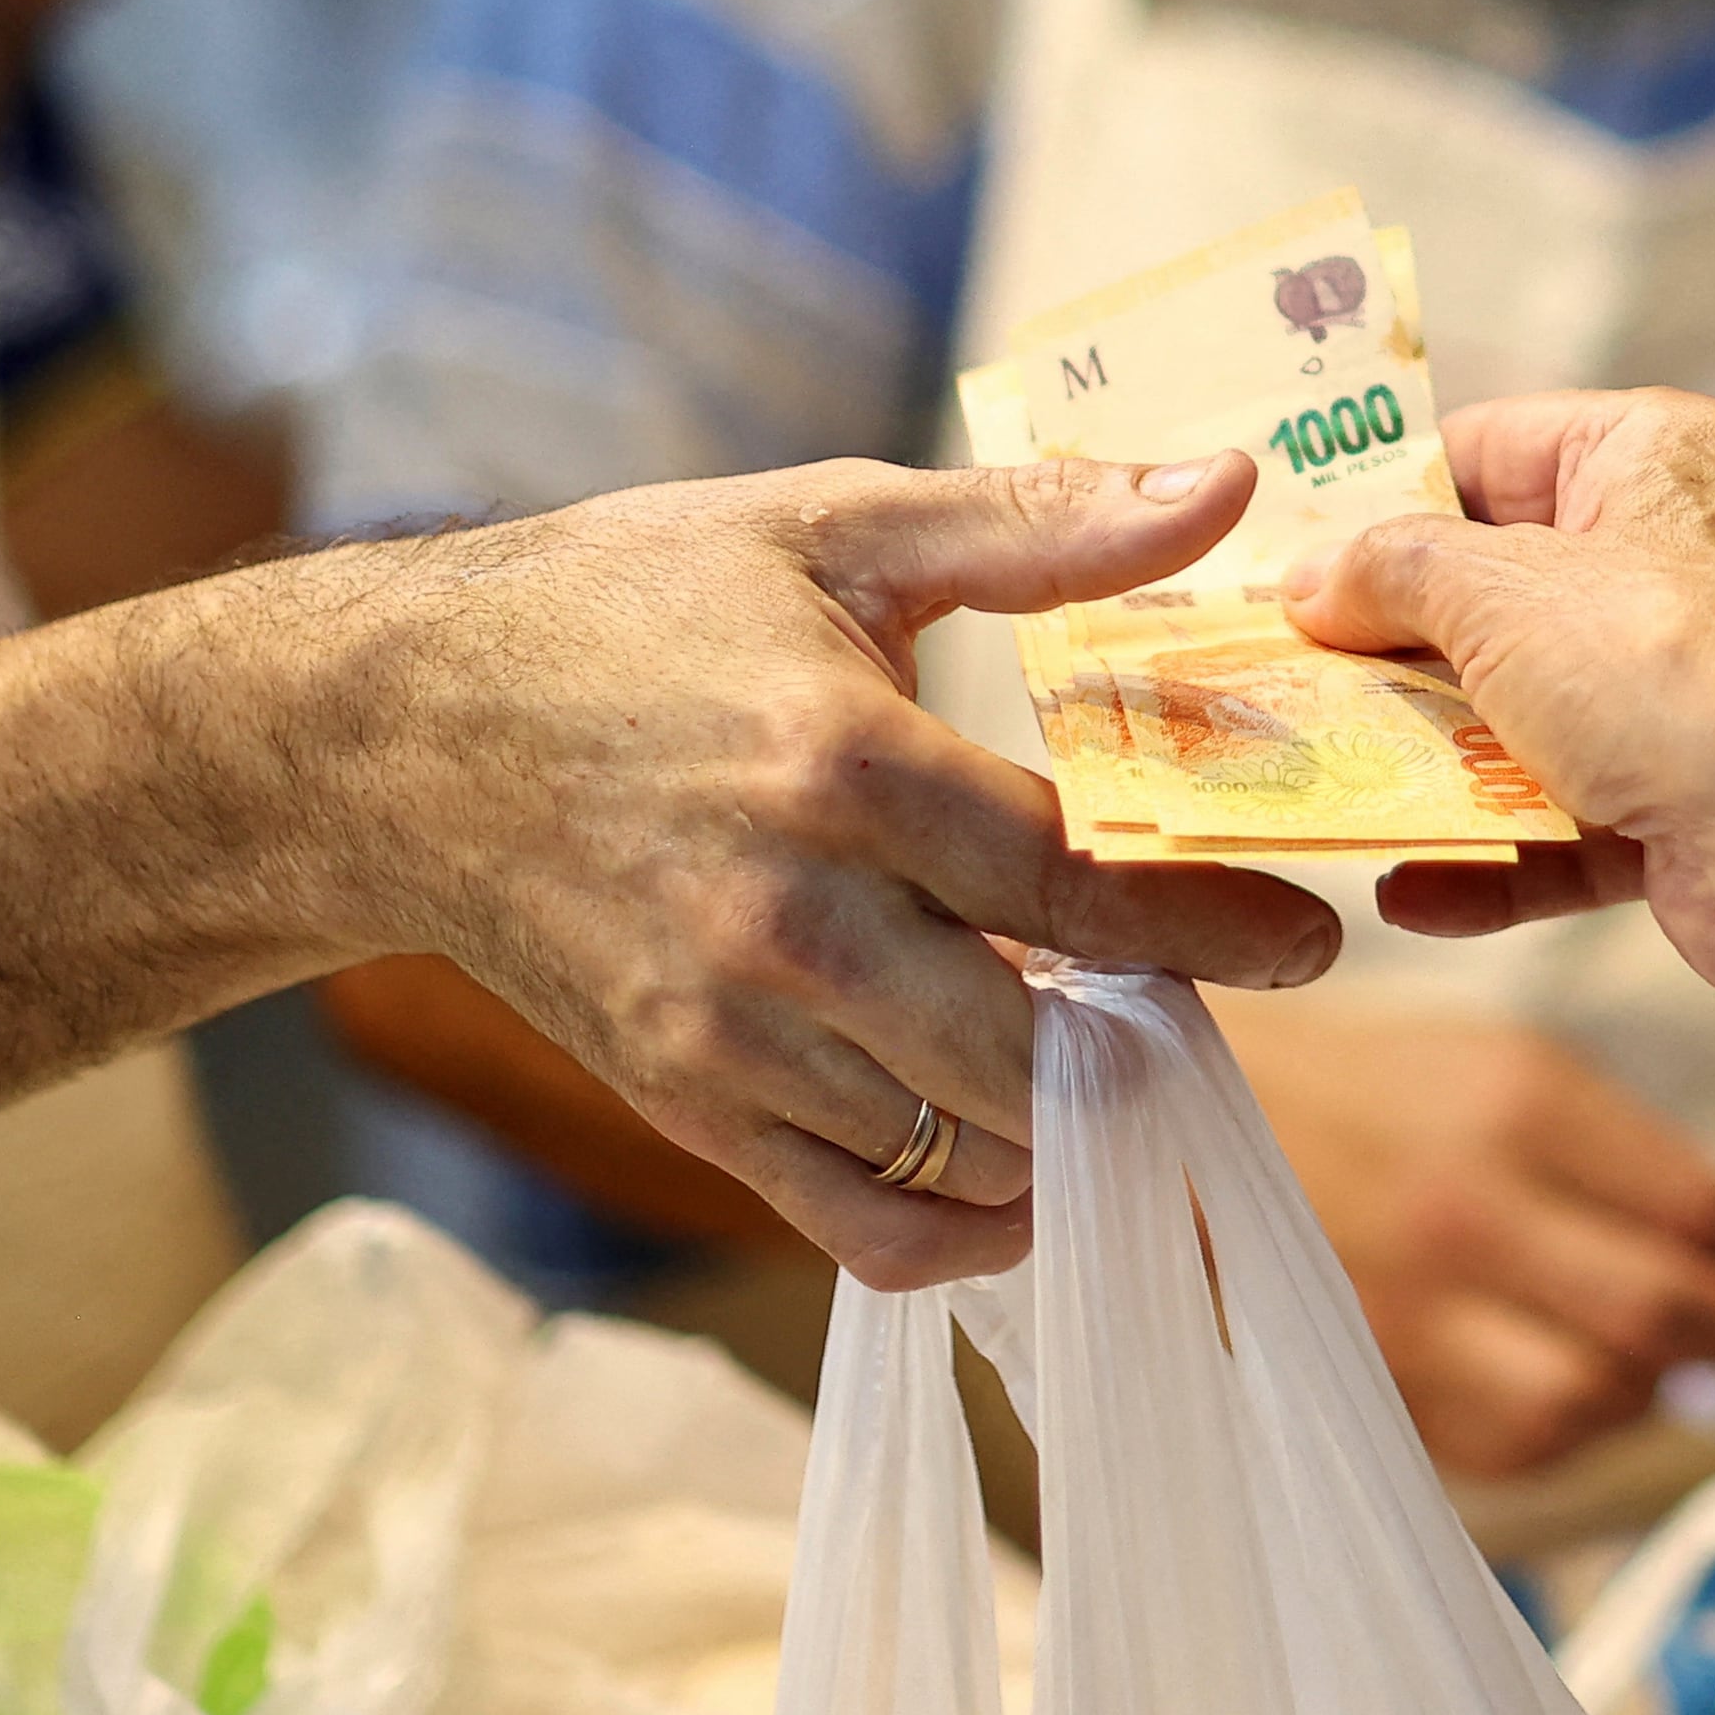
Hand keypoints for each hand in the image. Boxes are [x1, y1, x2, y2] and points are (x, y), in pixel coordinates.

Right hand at [349, 449, 1338, 1288]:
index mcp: (840, 763)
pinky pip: (864, 1225)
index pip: (1076, 886)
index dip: (1213, 926)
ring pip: (964, 1151)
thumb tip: (1227, 489)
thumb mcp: (833, 527)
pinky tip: (1014, 1155)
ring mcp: (729, 1034)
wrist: (403, 734)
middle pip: (1034, 1055)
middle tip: (1203, 998)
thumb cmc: (630, 607)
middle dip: (1147, 1042)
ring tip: (1111, 1055)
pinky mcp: (685, 1106)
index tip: (1311, 941)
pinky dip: (965, 1218)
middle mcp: (787, 920)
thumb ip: (1038, 528)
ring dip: (1063, 1125)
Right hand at [1229, 994, 1714, 1477]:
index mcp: (1516, 1101)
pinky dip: (1564, 1431)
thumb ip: (1615, 1148)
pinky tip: (1573, 1386)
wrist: (1172, 1124)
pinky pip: (1511, 1445)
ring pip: (1591, 1399)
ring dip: (1647, 1389)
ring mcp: (1412, 1309)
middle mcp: (1469, 1209)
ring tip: (1664, 1361)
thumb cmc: (1363, 1086)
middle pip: (1660, 1312)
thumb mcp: (1496, 1063)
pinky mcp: (1370, 1383)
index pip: (1698, 1209)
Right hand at [1281, 390, 1714, 997]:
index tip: (1284, 557)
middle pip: (1495, 591)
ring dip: (1427, 759)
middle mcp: (1674, 560)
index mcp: (1651, 456)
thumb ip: (1391, 572)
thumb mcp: (1497, 592)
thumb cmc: (1666, 665)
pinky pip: (1560, 821)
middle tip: (1278, 675)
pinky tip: (1407, 891)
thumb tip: (1310, 584)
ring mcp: (1681, 688)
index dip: (1384, 500)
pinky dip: (1488, 854)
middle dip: (1390, 644)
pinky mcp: (1683, 801)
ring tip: (1320, 784)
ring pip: (1521, 714)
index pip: (1491, 449)